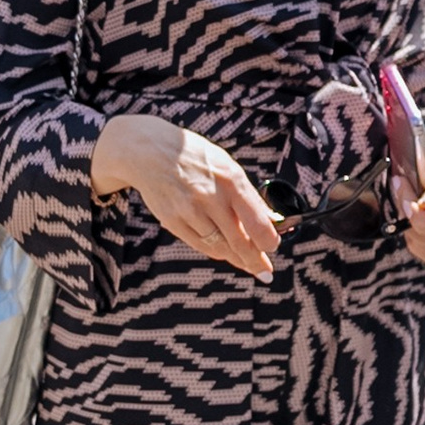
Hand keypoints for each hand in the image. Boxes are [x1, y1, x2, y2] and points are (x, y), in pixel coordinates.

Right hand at [92, 115, 282, 275]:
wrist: (151, 151)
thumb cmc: (197, 159)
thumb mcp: (227, 167)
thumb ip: (247, 195)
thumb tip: (271, 221)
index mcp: (231, 180)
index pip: (257, 221)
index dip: (269, 240)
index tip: (273, 246)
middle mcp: (211, 197)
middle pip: (239, 241)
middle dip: (256, 261)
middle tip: (266, 273)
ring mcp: (190, 211)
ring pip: (220, 247)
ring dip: (237, 258)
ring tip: (249, 265)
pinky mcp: (173, 221)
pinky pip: (200, 245)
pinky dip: (216, 251)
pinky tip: (226, 253)